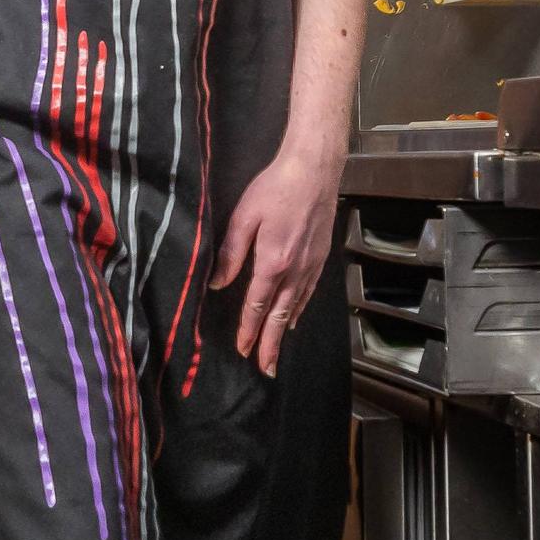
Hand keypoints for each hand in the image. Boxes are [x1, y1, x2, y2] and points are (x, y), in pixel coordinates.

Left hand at [212, 145, 339, 376]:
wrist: (314, 170)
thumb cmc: (274, 189)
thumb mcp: (243, 217)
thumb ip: (230, 253)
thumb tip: (218, 284)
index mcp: (272, 262)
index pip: (257, 306)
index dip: (249, 330)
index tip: (243, 350)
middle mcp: (294, 270)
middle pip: (280, 316)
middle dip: (271, 344)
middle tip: (266, 369)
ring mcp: (311, 265)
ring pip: (296, 307)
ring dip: (285, 332)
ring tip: (277, 352)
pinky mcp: (320, 257)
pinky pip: (309, 292)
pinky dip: (300, 310)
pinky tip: (294, 318)